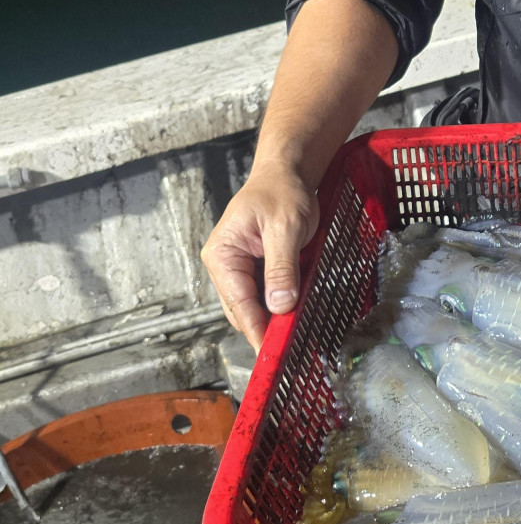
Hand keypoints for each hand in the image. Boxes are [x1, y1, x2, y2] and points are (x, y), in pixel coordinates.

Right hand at [200, 166, 319, 352]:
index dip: (256, 328)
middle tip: (290, 348)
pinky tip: (295, 313)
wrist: (288, 173)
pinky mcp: (256, 268)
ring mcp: (240, 268)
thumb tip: (280, 305)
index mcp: (222, 254)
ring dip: (274, 318)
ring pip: (255, 305)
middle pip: (243, 309)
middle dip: (265, 327)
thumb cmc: (281, 191)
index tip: (271, 351)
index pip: (239, 302)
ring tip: (295, 335)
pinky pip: (266, 294)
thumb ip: (281, 267)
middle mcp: (225, 264)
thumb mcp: (285, 227)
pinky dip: (280, 304)